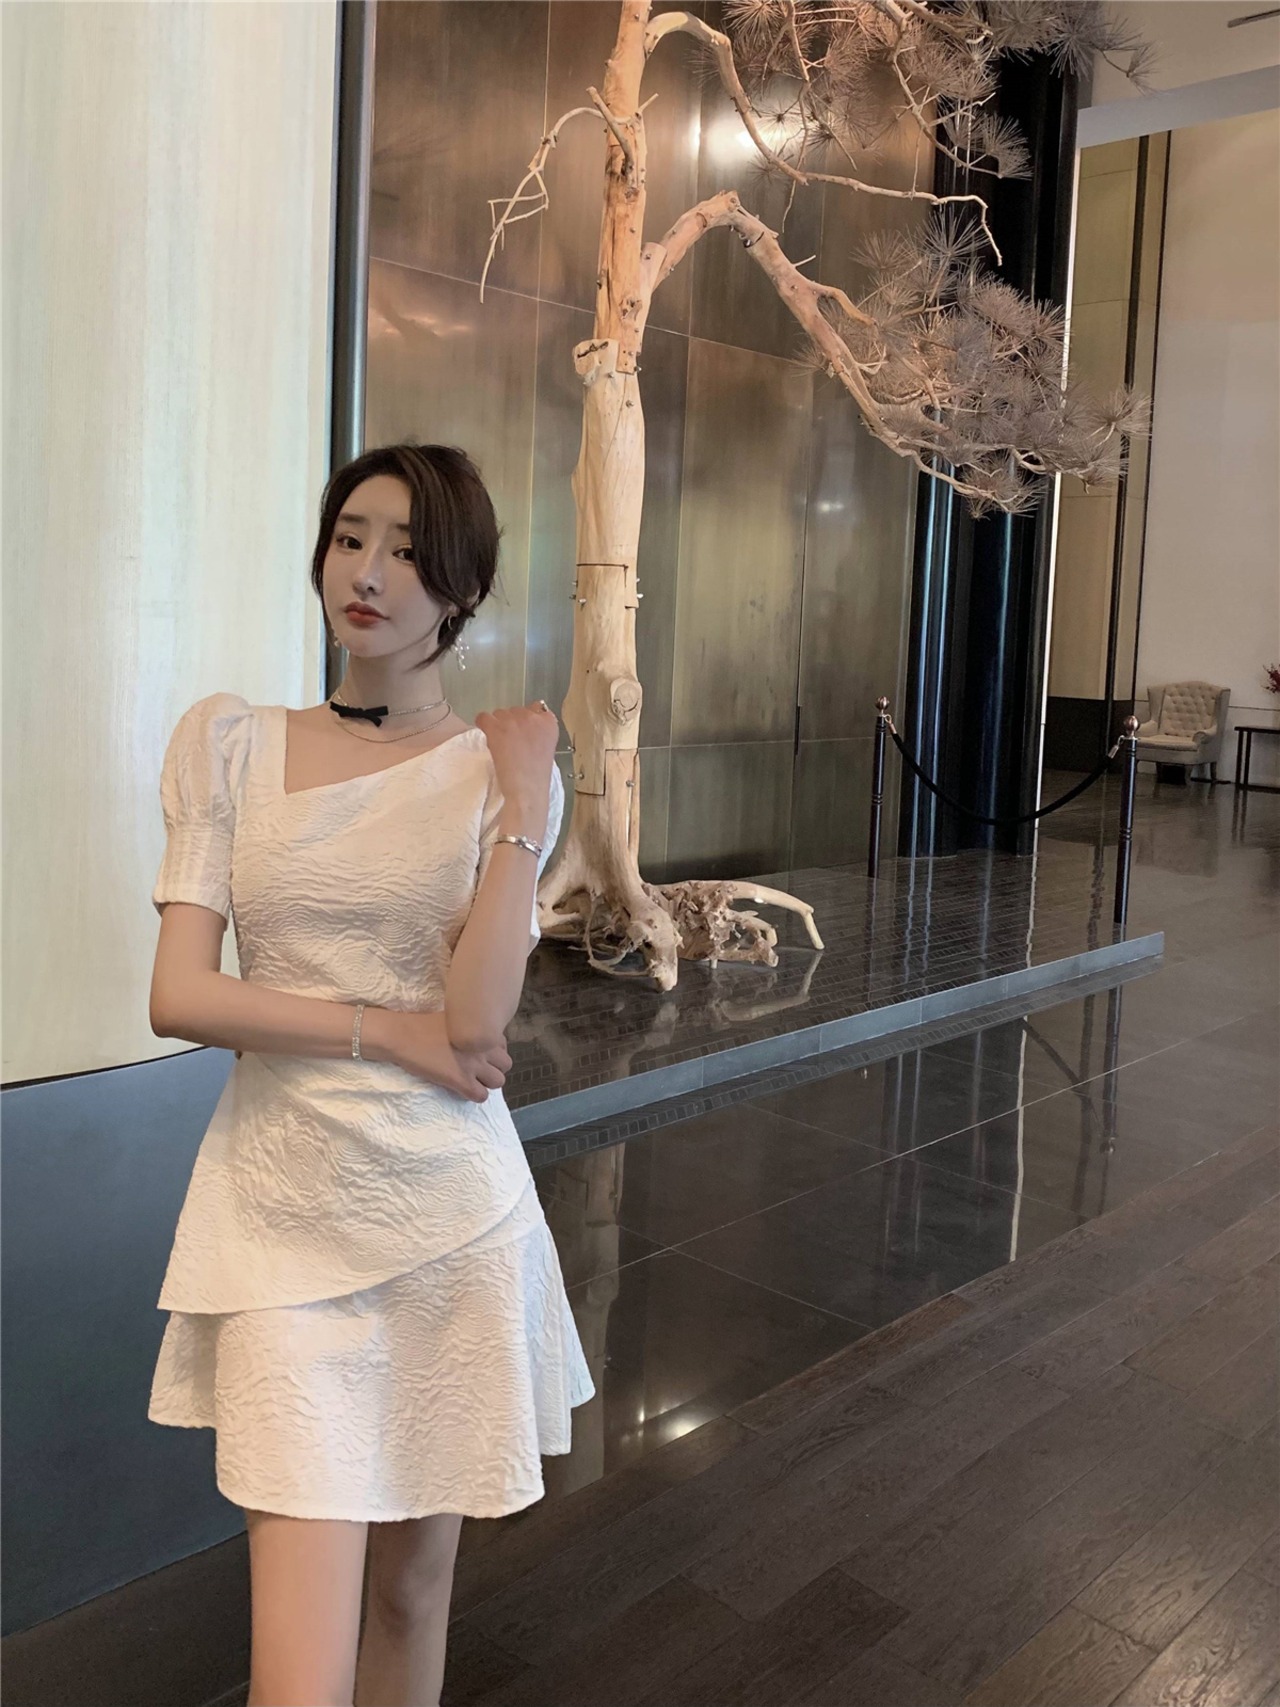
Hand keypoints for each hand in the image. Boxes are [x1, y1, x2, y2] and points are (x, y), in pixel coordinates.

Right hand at [377, 1010, 510, 1100]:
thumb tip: (477, 1037)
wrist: (402, 1035)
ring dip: (486, 1083)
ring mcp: (472, 1064)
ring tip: (472, 1080)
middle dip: (494, 1068)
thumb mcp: (454, 1019)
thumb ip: (470, 1027)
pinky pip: (481, 1096)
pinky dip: (474, 1095)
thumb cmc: (423, 1025)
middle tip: (478, 1070)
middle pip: (506, 1065)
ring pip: (498, 1082)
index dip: (492, 1053)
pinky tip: (461, 1089)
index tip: (479, 1055)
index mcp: (480, 1030)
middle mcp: (481, 1047)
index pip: (503, 1046)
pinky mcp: (460, 1080)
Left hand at [475, 700, 558, 830]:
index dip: (527, 720)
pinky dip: (482, 724)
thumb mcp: (546, 749)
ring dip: (498, 725)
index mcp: (549, 723)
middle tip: (510, 742)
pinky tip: (487, 737)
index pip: (536, 708)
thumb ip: (538, 734)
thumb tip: (522, 729)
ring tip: (500, 744)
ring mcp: (514, 721)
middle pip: (516, 710)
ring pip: (499, 714)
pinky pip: (483, 717)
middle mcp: (533, 717)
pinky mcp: (496, 728)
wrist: (527, 790)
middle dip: (511, 722)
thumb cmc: (537, 777)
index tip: (523, 732)